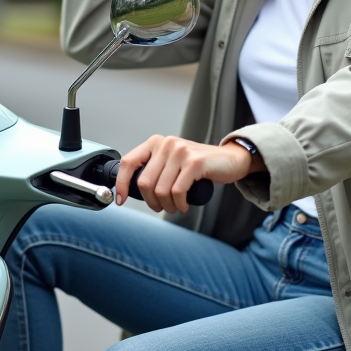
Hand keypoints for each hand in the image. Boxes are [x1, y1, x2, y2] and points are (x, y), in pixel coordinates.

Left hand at [115, 135, 258, 213]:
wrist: (229, 159)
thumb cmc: (198, 166)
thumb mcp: (171, 161)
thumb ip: (154, 168)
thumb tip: (130, 188)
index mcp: (155, 142)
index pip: (129, 163)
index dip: (121, 184)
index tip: (121, 200)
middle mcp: (166, 144)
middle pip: (145, 182)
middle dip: (151, 202)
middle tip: (161, 207)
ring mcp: (181, 151)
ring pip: (161, 190)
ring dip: (167, 205)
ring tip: (175, 207)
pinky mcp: (195, 162)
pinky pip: (178, 191)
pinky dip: (179, 204)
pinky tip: (183, 205)